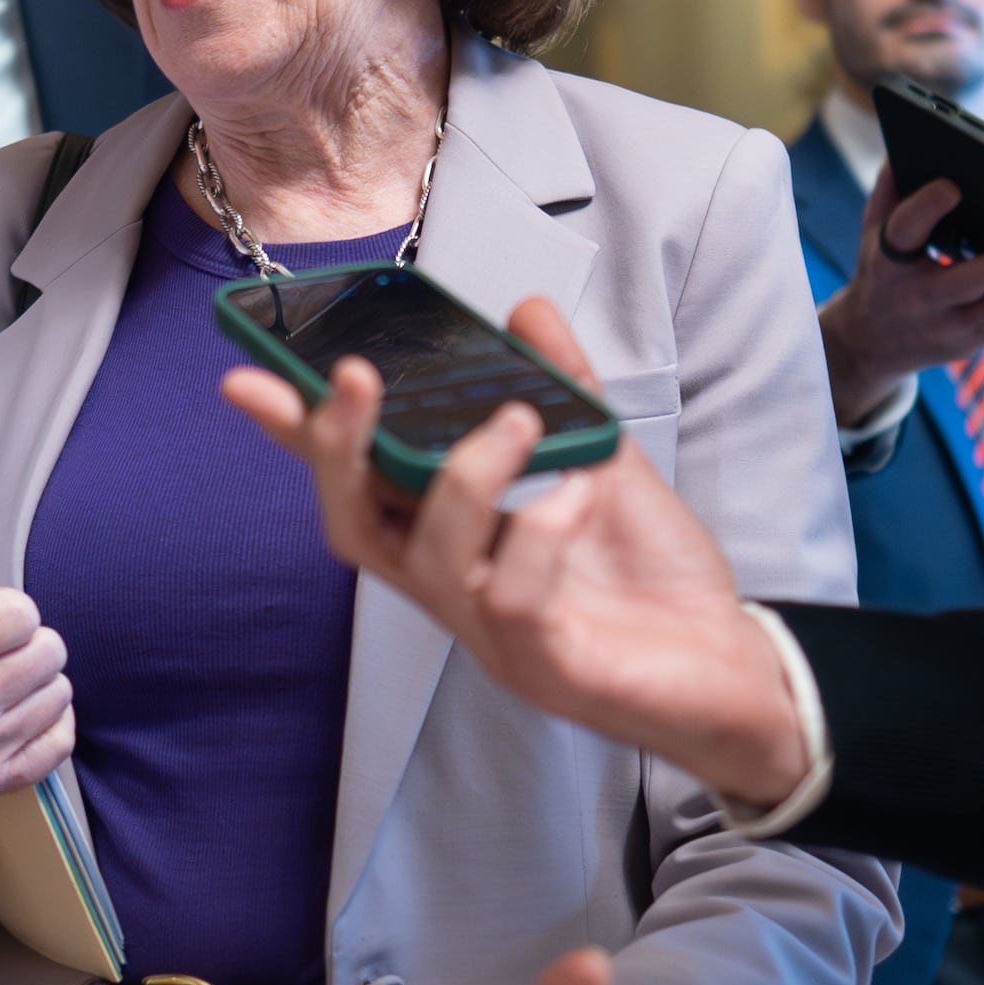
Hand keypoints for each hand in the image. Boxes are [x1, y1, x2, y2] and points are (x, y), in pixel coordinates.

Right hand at [221, 298, 812, 807]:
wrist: (737, 674)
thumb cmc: (654, 584)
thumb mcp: (607, 464)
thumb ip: (567, 391)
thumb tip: (526, 309)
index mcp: (455, 540)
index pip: (357, 484)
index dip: (300, 436)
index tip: (247, 378)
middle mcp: (455, 589)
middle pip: (354, 524)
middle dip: (340, 447)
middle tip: (357, 374)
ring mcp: (493, 633)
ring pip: (429, 556)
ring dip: (464, 474)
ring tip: (521, 420)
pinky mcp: (545, 665)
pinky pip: (511, 599)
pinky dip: (538, 535)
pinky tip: (577, 493)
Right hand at [819, 172, 983, 425]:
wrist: (875, 344)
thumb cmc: (881, 275)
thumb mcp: (872, 233)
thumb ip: (890, 191)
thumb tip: (908, 149)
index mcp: (891, 261)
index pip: (906, 231)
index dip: (928, 207)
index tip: (954, 186)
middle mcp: (922, 297)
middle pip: (973, 281)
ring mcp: (952, 324)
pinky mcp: (977, 339)